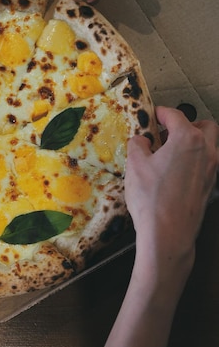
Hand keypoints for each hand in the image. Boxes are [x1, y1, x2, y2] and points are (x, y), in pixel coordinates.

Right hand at [125, 106, 218, 285]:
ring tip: (170, 152)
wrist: (168, 233)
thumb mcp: (135, 165)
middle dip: (187, 124)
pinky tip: (175, 171)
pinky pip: (205, 164)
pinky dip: (194, 160)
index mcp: (188, 139)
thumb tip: (141, 140)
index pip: (175, 116)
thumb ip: (138, 145)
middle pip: (204, 127)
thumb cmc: (151, 197)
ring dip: (193, 142)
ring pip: (209, 145)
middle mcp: (206, 151)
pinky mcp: (210, 187)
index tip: (152, 115)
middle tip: (167, 132)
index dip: (161, 113)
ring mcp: (211, 170)